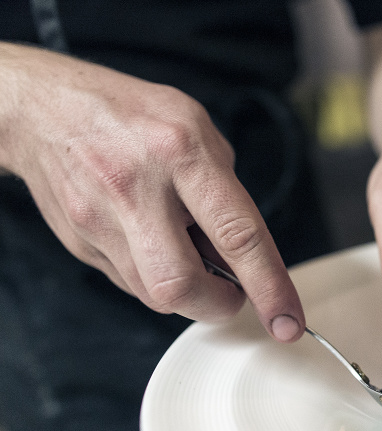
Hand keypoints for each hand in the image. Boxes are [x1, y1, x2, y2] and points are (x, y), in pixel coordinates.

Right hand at [0, 44, 303, 341]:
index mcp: (181, 151)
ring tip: (187, 251)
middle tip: (231, 292)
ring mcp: (100, 220)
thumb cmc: (132, 116)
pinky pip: (130, 284)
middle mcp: (137, 188)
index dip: (269, 286)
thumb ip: (227, 192)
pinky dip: (154, 277)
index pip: (237, 234)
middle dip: (217, 305)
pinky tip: (154, 244)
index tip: (288, 321)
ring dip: (186, 291)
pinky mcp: (80, 244)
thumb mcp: (198, 130)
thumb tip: (246, 255)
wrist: (44, 110)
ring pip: (154, 294)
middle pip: (181, 286)